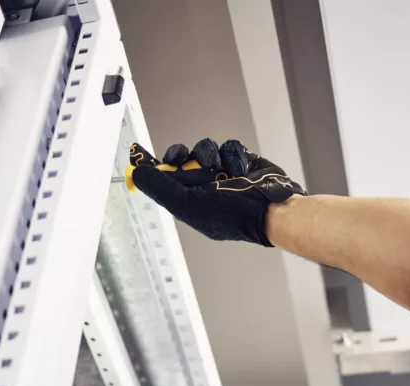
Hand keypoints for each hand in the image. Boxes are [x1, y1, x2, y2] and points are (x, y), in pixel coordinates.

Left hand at [129, 138, 305, 245]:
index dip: (155, 164)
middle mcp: (204, 188)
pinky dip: (234, 155)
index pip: (165, 179)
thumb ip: (161, 188)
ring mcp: (223, 174)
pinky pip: (228, 146)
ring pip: (205, 149)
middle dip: (186, 156)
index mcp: (190, 203)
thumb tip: (138, 174)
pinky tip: (242, 169)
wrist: (271, 210)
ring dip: (213, 156)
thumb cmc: (233, 215)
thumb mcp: (188, 204)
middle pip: (182, 158)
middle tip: (191, 160)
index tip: (144, 152)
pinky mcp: (241, 163)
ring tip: (225, 170)